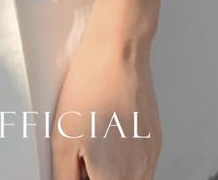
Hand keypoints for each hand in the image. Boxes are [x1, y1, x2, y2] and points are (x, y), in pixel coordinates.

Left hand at [50, 22, 161, 179]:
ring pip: (129, 179)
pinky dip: (122, 159)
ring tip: (92, 145)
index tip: (76, 169)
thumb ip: (64, 178)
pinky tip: (107, 134)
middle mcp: (141, 172)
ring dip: (110, 172)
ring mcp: (151, 156)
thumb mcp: (62, 142)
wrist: (119, 51)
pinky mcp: (155, 139)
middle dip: (95, 176)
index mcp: (117, 179)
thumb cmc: (93, 87)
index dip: (82, 178)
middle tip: (80, 159)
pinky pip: (139, 164)